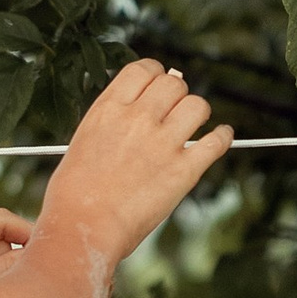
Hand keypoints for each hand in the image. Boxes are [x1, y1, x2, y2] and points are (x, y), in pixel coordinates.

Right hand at [39, 60, 231, 266]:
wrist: (83, 227)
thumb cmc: (73, 195)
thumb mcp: (84, 142)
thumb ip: (112, 123)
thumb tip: (139, 110)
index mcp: (109, 109)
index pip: (143, 69)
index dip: (156, 74)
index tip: (159, 85)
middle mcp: (138, 119)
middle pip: (174, 84)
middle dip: (177, 94)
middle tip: (175, 109)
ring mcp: (163, 144)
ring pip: (198, 106)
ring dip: (198, 113)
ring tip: (195, 124)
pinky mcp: (184, 172)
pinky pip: (216, 142)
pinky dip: (223, 137)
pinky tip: (221, 137)